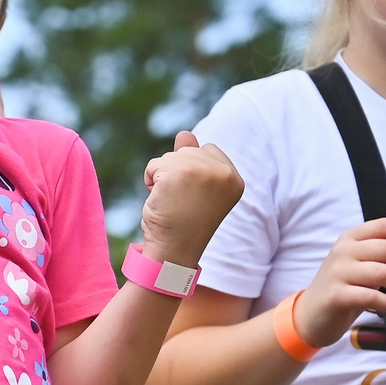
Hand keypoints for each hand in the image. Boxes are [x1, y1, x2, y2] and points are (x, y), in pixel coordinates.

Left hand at [137, 133, 243, 267]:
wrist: (173, 250)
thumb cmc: (184, 223)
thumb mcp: (194, 188)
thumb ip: (194, 159)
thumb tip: (184, 134)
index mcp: (234, 179)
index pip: (208, 150)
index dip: (194, 172)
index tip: (195, 199)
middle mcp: (223, 173)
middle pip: (188, 151)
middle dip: (177, 174)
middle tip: (183, 204)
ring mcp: (202, 171)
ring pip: (170, 157)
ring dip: (163, 178)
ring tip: (173, 203)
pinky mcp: (179, 173)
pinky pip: (154, 165)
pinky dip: (150, 181)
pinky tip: (160, 200)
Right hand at [290, 220, 385, 347]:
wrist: (310, 315)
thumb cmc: (341, 287)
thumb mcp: (360, 264)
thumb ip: (380, 251)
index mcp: (350, 239)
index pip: (383, 226)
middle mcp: (343, 251)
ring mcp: (338, 273)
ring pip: (383, 272)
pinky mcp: (337, 296)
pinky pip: (372, 296)